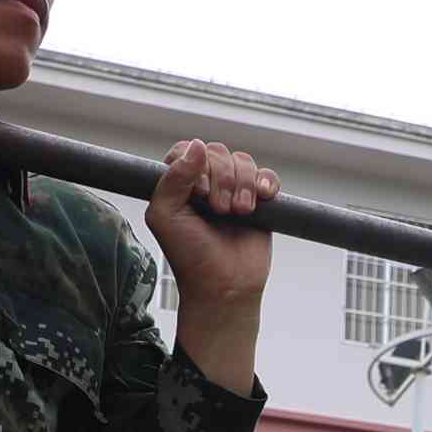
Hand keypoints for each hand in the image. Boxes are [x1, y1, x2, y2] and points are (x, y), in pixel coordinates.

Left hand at [146, 139, 278, 311]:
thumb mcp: (165, 215)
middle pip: (218, 152)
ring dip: (242, 186)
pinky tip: (260, 199)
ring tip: (237, 213)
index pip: (187, 150)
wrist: (224, 286)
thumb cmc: (190, 256)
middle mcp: (207, 183)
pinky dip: (265, 183)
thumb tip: (197, 145)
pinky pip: (267, 176)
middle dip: (221, 180)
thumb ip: (172, 177)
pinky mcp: (259, 202)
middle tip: (217, 210)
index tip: (197, 194)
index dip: (196, 166)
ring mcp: (233, 190)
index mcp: (179, 183)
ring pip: (243, 161)